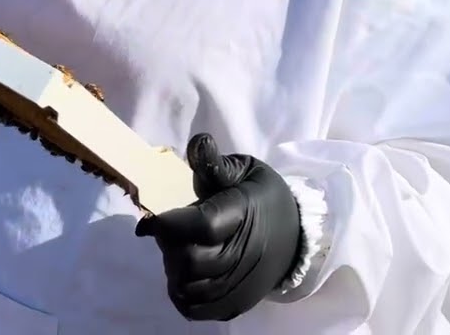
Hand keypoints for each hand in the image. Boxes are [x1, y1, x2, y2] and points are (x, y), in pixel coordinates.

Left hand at [135, 133, 301, 320]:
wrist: (296, 237)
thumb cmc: (261, 197)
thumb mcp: (245, 170)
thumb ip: (215, 163)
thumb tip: (198, 141)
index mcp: (244, 213)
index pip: (202, 226)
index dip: (168, 224)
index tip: (152, 221)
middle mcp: (245, 253)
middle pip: (191, 260)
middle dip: (169, 245)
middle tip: (171, 233)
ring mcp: (241, 283)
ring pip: (190, 286)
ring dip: (174, 269)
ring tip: (180, 252)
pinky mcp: (236, 303)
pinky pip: (195, 308)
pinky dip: (181, 294)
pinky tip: (183, 274)